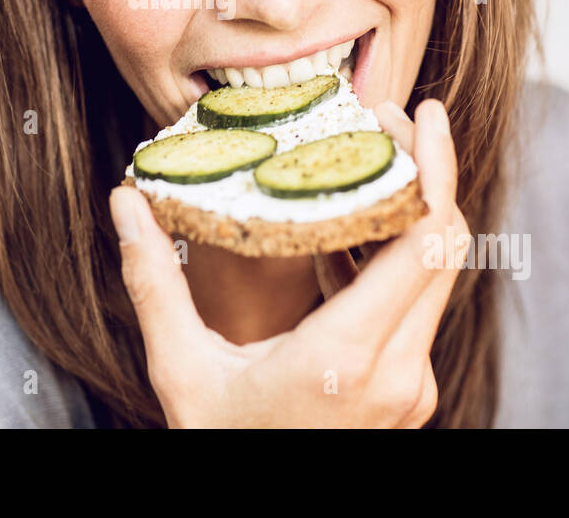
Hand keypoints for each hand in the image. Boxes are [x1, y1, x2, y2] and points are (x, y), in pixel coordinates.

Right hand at [109, 98, 468, 427]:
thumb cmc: (224, 452)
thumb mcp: (181, 371)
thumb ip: (154, 284)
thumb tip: (125, 205)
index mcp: (348, 356)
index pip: (425, 241)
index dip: (435, 168)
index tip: (426, 116)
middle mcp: (398, 371)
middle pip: (442, 248)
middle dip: (426, 174)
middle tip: (388, 122)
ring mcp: (411, 387)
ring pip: (433, 277)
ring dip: (409, 217)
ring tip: (366, 166)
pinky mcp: (408, 394)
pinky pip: (415, 310)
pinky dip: (391, 263)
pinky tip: (344, 236)